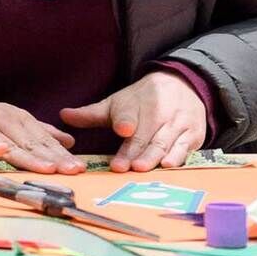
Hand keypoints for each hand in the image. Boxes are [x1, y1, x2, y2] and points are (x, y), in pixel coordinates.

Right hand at [0, 93, 83, 174]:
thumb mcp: (10, 119)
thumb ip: (39, 131)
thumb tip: (69, 141)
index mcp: (16, 117)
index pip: (42, 138)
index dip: (60, 153)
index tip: (78, 166)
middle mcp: (0, 120)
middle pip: (29, 143)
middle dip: (52, 158)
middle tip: (72, 171)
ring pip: (6, 145)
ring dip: (27, 157)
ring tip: (47, 168)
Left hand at [60, 72, 207, 171]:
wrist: (182, 86)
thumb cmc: (142, 101)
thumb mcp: (116, 103)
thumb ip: (91, 114)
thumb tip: (63, 115)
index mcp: (135, 105)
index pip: (129, 114)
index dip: (126, 121)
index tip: (122, 129)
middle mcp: (158, 113)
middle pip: (145, 134)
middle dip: (134, 150)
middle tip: (122, 167)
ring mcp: (177, 124)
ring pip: (164, 142)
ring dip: (153, 156)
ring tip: (141, 169)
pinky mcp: (193, 135)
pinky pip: (185, 147)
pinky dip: (177, 157)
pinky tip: (168, 166)